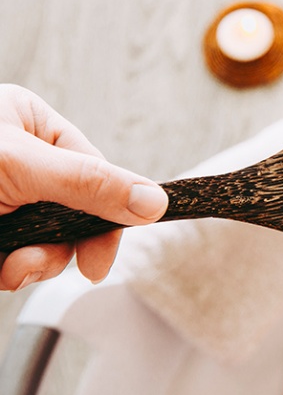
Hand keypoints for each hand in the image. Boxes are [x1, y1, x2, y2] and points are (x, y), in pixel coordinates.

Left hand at [0, 84, 168, 290]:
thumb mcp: (20, 164)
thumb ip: (89, 183)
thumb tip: (154, 201)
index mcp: (33, 125)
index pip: (94, 173)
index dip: (101, 218)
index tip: (97, 262)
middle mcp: (22, 158)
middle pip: (73, 212)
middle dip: (55, 248)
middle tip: (29, 266)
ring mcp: (5, 195)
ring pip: (44, 240)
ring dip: (28, 265)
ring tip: (4, 266)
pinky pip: (16, 256)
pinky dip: (7, 269)